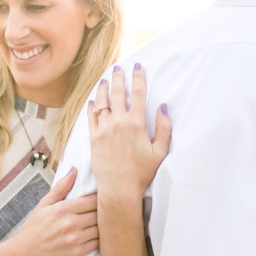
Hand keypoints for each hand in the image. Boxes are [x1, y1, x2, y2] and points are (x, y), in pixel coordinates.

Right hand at [2, 165, 99, 255]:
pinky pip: (98, 244)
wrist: (25, 254)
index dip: (100, 199)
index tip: (102, 200)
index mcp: (63, 209)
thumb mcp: (44, 205)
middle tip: (107, 212)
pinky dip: (100, 240)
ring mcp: (75, 239)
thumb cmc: (35, 228)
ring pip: (101, 229)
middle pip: (100, 214)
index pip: (93, 200)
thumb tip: (74, 170)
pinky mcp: (77, 253)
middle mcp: (70, 223)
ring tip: (103, 224)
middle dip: (104, 213)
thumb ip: (61, 188)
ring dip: (103, 227)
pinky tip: (97, 237)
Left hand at [87, 63, 171, 199]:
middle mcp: (118, 122)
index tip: (138, 67)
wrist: (119, 188)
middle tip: (118, 68)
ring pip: (102, 102)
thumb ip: (164, 127)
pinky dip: (92, 107)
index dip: (139, 78)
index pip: (139, 94)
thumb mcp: (161, 151)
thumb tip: (163, 107)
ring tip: (105, 80)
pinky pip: (91, 117)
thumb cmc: (143, 171)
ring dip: (104, 88)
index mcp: (137, 123)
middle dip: (119, 78)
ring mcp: (103, 129)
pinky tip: (92, 101)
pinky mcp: (93, 138)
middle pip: (118, 93)